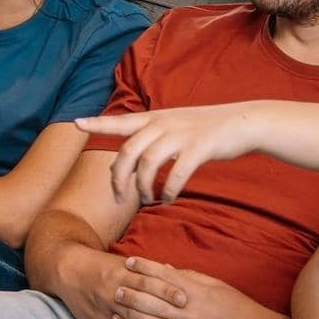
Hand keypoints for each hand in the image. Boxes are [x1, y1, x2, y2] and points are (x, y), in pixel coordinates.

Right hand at [46, 246, 180, 318]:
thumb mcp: (121, 263)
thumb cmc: (101, 266)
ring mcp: (104, 310)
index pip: (148, 283)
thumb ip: (146, 271)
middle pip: (141, 308)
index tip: (184, 299)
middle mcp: (113, 292)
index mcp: (120, 274)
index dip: (166, 291)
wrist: (69, 270)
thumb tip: (174, 274)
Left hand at [75, 105, 260, 204]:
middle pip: (127, 152)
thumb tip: (129, 161)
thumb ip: (152, 138)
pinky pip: (176, 173)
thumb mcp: (175, 125)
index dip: (97, 123)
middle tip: (120, 198)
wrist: (242, 122)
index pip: (120, 121)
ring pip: (148, 164)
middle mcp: (163, 123)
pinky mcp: (199, 147)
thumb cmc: (206, 128)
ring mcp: (180, 134)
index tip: (76, 123)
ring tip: (148, 200)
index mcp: (155, 118)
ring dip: (143, 187)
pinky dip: (168, 190)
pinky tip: (168, 199)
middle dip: (119, 178)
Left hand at [113, 256, 291, 318]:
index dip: (145, 267)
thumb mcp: (215, 284)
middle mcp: (191, 312)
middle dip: (132, 293)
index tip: (129, 261)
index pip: (164, 276)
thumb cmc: (237, 306)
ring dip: (132, 318)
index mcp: (197, 292)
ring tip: (116, 311)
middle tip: (116, 287)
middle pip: (154, 301)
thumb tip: (163, 269)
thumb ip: (188, 277)